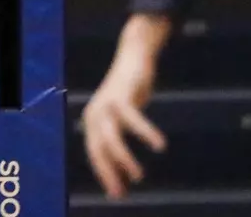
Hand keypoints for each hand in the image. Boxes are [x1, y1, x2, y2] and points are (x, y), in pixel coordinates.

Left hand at [82, 15, 169, 197]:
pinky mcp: (121, 96)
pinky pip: (132, 118)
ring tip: (138, 175)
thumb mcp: (121, 119)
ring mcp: (105, 105)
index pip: (95, 154)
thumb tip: (126, 172)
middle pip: (98, 149)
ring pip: (110, 138)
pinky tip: (159, 145)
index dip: (105, 174)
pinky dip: (145, 132)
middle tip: (122, 192)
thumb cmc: (129, 93)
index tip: (116, 194)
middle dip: (109, 172)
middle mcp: (94, 114)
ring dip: (123, 159)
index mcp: (92, 121)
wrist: (132, 57)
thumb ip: (119, 139)